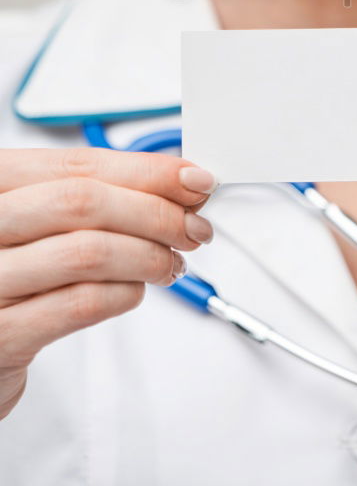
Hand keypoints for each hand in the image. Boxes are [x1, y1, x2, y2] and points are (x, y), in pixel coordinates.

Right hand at [0, 146, 216, 419]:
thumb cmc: (12, 274)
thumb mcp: (43, 222)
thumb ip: (101, 195)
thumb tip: (181, 183)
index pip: (79, 165)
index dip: (146, 171)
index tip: (194, 180)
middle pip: (84, 202)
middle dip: (155, 213)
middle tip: (193, 228)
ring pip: (88, 252)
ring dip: (149, 256)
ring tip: (171, 264)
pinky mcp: (1, 336)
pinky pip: (80, 304)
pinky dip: (124, 293)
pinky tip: (136, 290)